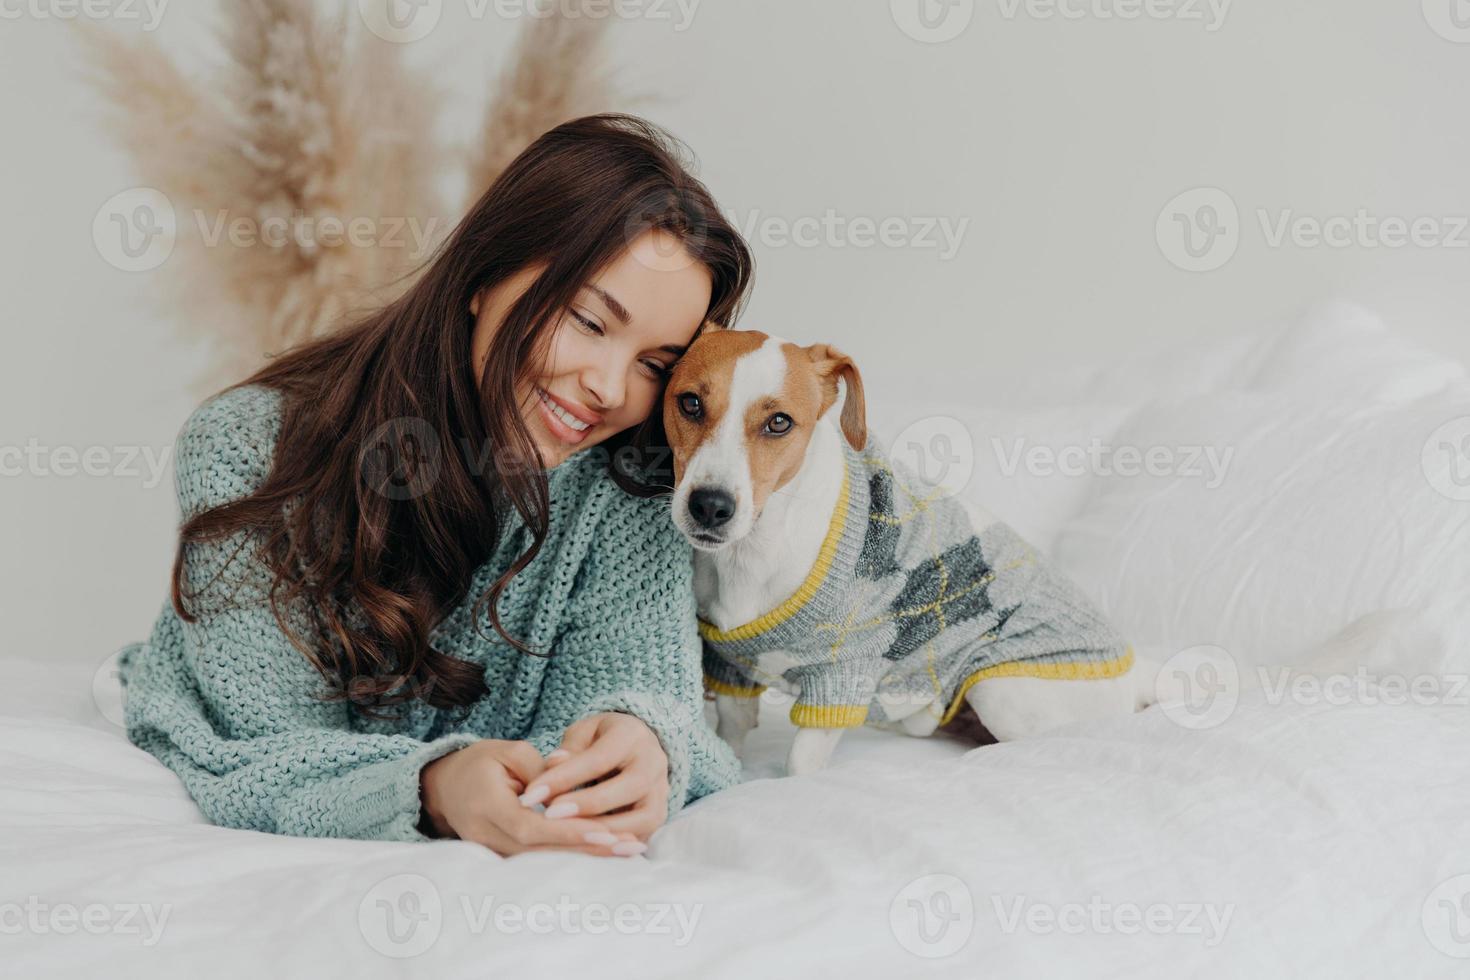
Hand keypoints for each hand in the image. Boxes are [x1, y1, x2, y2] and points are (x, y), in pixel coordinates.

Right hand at [418, 738, 645, 856]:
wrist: (447, 785)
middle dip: (586, 851)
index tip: (605, 832)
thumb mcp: (510, 752)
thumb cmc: (482, 762)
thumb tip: (571, 786)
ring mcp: (490, 851)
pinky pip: (539, 861)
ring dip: (585, 858)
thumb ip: (542, 772)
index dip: (567, 833)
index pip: (530, 826)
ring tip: (628, 851)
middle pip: (539, 852)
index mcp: (486, 805)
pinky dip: (572, 857)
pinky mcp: (501, 856)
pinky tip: (605, 853)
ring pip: (542, 862)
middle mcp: (485, 835)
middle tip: (629, 847)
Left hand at [518, 712, 669, 842]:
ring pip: (642, 817)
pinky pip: (642, 835)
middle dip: (587, 804)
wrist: (632, 749)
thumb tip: (553, 763)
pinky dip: (616, 844)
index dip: (566, 777)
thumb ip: (569, 749)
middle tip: (549, 815)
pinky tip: (585, 846)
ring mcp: (661, 790)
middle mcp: (655, 761)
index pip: (600, 758)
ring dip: (604, 829)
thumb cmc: (600, 740)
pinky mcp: (658, 815)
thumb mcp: (583, 734)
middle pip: (629, 786)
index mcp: (632, 735)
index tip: (532, 793)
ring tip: (567, 835)